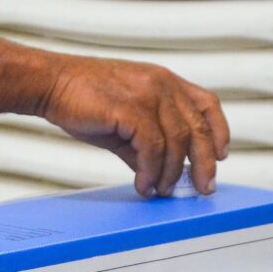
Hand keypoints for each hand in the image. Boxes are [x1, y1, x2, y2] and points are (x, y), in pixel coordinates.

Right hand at [39, 56, 229, 196]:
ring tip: (159, 190)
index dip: (219, 131)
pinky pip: (152, 148)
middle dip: (204, 163)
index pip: (207, 104)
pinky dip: (151, 172)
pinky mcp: (130, 109)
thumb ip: (145, 144)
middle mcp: (162, 85)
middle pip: (198, 128)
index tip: (221, 155)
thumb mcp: (123, 121)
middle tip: (203, 188)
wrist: (50, 84)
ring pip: (176, 142)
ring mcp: (147, 94)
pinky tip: (143, 184)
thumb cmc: (81, 99)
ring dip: (171, 173)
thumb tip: (156, 174)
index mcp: (164, 82)